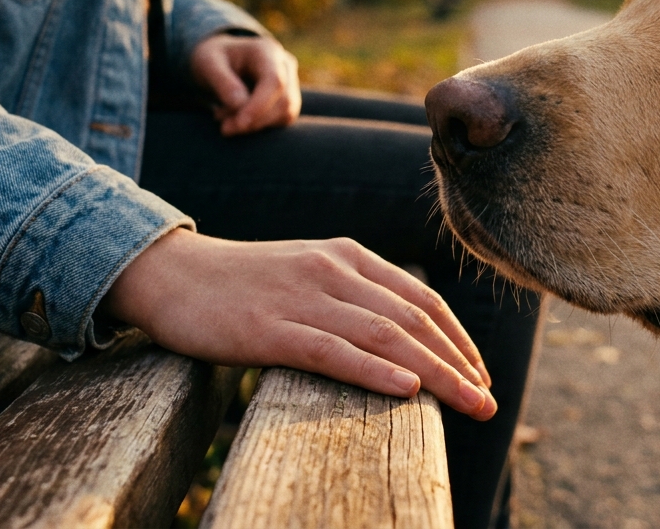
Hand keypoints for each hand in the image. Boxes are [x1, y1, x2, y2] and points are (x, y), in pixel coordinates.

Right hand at [101, 229, 496, 419]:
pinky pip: (332, 351)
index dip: (458, 339)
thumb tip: (401, 340)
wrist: (170, 274)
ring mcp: (301, 298)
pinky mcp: (268, 329)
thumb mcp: (308, 277)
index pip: (421, 299)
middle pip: (412, 320)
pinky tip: (406, 389)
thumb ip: (352, 297)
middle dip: (458, 363)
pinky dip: (374, 371)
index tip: (481, 374)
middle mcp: (333, 270)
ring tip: (468, 402)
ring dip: (434, 373)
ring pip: (383, 337)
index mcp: (348, 256)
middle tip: (488, 401)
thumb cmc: (243, 285)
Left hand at [189, 34, 300, 135]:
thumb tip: (240, 105)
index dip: (260, 106)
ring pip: (285, 114)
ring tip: (226, 121)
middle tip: (225, 128)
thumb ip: (223, 83)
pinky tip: (236, 119)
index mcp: (266, 51)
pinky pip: (280, 120)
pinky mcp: (288, 100)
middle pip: (284, 101)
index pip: (274, 81)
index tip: (239, 124)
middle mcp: (285, 65)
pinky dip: (258, 125)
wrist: (220, 61)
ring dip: (256, 125)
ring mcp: (290, 83)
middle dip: (255, 120)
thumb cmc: (214, 59)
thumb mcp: (208, 64)